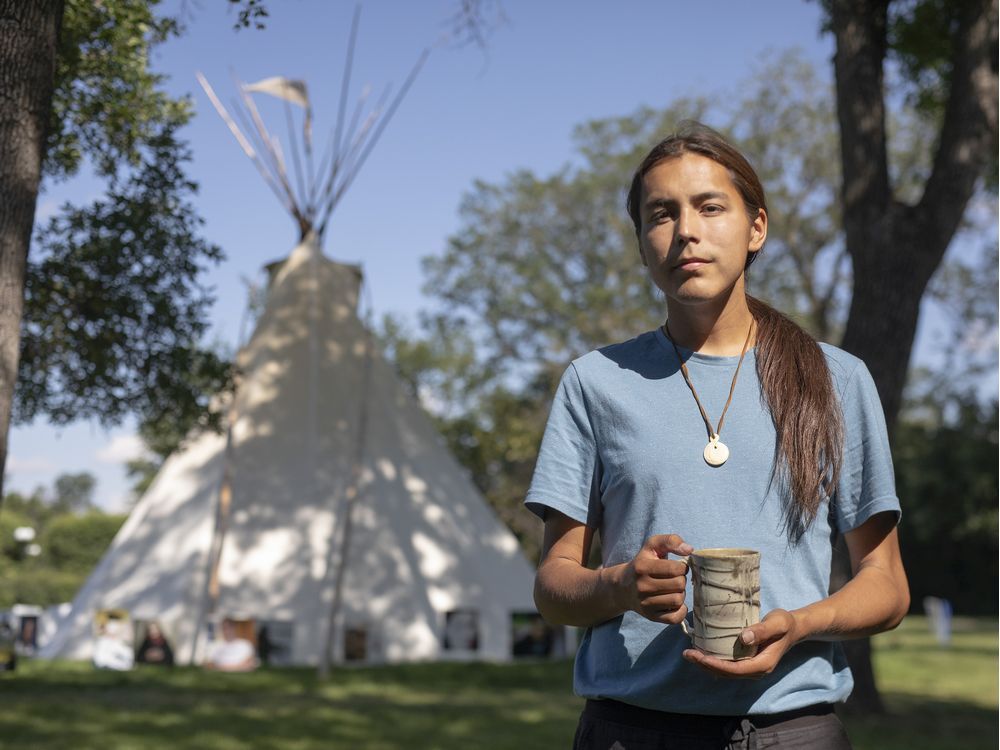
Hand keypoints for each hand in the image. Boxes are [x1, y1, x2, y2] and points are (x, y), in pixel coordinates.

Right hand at [621, 534, 692, 623]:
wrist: (623, 586)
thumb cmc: (642, 563)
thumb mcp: (652, 546)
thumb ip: (670, 540)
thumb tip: (689, 550)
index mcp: (642, 567)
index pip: (676, 569)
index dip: (682, 567)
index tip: (677, 567)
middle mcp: (642, 587)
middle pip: (679, 585)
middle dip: (681, 580)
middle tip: (675, 578)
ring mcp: (645, 604)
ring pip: (678, 600)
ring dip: (680, 594)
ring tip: (673, 589)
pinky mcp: (651, 616)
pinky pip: (675, 617)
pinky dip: (680, 610)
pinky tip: (674, 602)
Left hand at [682, 609, 799, 678]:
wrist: (794, 628)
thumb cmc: (786, 624)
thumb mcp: (777, 623)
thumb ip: (762, 630)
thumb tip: (743, 638)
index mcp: (763, 664)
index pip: (736, 670)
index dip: (716, 665)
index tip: (700, 657)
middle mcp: (756, 670)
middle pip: (727, 674)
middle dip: (706, 666)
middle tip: (687, 654)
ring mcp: (751, 668)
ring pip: (726, 672)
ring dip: (707, 665)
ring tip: (689, 654)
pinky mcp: (747, 662)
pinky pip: (728, 666)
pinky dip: (713, 661)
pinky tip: (701, 652)